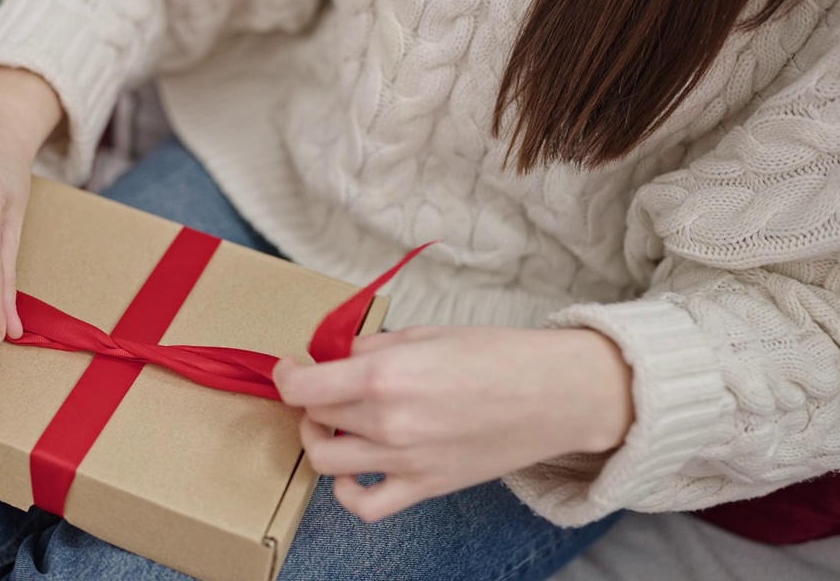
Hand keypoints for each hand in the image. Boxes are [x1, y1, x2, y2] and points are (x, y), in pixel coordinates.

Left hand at [273, 326, 633, 521]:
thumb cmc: (497, 355)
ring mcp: (405, 460)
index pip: (303, 386)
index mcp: (384, 375)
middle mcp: (387, 421)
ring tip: (333, 424)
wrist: (553, 394)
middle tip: (324, 385)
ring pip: (327, 461)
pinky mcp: (425, 486)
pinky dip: (347, 493)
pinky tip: (352, 471)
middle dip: (311, 398)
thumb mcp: (425, 333)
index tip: (290, 367)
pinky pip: (365, 506)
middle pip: (315, 417)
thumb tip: (339, 357)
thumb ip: (373, 348)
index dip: (286, 374)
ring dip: (319, 440)